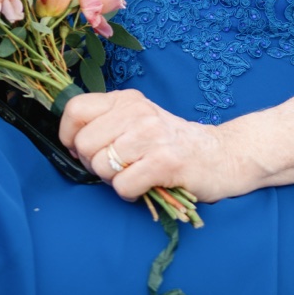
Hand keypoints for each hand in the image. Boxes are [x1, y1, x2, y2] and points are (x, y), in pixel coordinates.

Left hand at [60, 87, 242, 204]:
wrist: (224, 155)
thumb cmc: (174, 143)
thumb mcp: (139, 121)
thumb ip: (108, 124)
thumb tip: (71, 143)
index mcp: (126, 100)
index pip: (75, 110)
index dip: (69, 136)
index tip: (79, 150)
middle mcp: (137, 112)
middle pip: (84, 143)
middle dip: (93, 164)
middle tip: (115, 170)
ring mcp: (151, 136)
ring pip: (101, 166)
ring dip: (113, 181)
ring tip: (133, 177)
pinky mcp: (165, 163)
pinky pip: (123, 185)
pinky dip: (129, 194)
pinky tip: (145, 187)